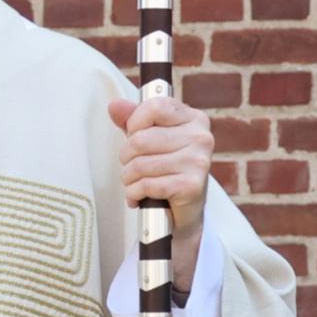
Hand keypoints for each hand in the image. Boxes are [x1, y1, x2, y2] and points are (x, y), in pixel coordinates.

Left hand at [107, 95, 212, 290]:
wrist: (183, 211)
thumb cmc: (165, 169)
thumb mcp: (149, 138)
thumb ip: (132, 119)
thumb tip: (114, 105)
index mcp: (194, 119)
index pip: (155, 106)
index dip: (134, 122)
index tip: (133, 135)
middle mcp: (201, 137)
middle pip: (141, 139)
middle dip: (126, 157)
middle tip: (130, 166)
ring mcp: (199, 162)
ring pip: (141, 164)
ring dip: (128, 178)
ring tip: (133, 182)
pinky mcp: (192, 186)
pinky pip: (147, 185)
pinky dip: (134, 193)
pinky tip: (138, 196)